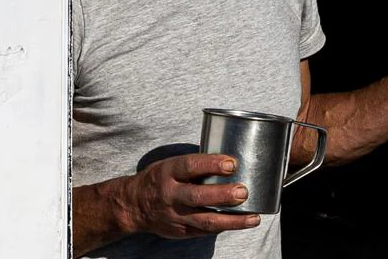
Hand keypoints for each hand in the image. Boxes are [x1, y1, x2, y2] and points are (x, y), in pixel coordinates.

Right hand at [114, 153, 259, 240]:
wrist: (133, 206)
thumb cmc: (159, 179)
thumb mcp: (170, 164)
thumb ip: (195, 164)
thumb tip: (229, 157)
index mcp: (168, 172)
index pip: (190, 166)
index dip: (212, 164)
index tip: (232, 163)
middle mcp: (170, 195)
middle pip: (198, 197)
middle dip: (223, 195)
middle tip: (244, 191)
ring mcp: (175, 216)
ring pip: (206, 221)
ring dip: (232, 221)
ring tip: (253, 218)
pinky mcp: (180, 231)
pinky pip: (205, 231)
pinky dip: (224, 227)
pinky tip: (240, 224)